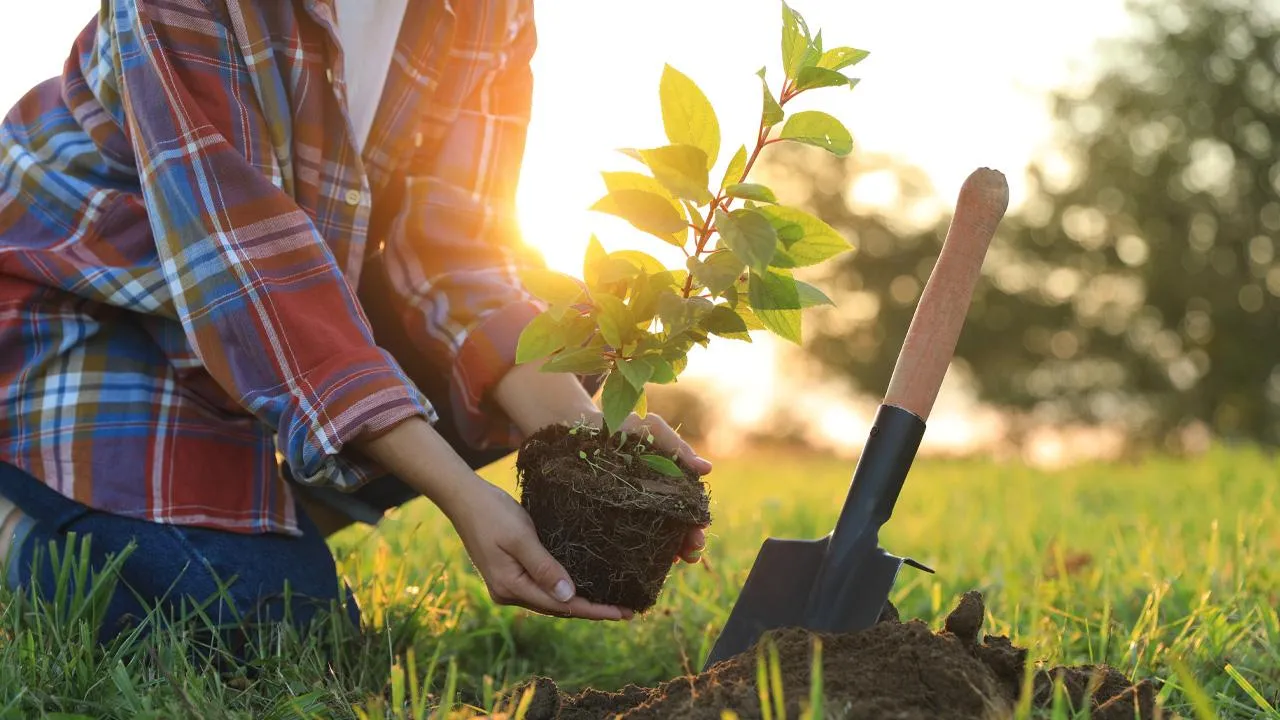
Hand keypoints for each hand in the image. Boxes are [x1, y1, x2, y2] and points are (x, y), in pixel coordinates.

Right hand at [450, 480, 633, 620]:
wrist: (464, 498)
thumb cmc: (492, 513)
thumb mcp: (521, 537)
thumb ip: (544, 567)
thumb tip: (570, 596)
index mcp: (511, 587)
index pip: (562, 605)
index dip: (594, 610)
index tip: (622, 613)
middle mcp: (507, 593)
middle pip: (557, 607)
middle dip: (591, 609)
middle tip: (626, 610)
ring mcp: (507, 585)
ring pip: (549, 600)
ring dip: (578, 601)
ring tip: (610, 603)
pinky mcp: (508, 574)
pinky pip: (541, 588)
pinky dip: (562, 589)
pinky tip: (581, 587)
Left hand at [492, 363, 714, 565]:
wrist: (574, 430)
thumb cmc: (616, 428)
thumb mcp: (650, 430)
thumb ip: (677, 447)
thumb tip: (707, 469)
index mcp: (666, 484)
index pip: (688, 509)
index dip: (697, 523)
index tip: (701, 530)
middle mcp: (650, 504)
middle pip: (676, 530)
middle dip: (688, 543)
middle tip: (692, 552)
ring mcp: (628, 515)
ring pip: (654, 540)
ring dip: (669, 553)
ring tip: (675, 561)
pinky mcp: (605, 522)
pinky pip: (623, 544)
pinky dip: (638, 554)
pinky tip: (643, 562)